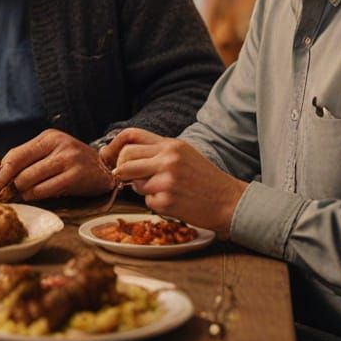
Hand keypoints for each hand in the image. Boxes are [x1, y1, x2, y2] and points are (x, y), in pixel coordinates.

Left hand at [0, 129, 113, 199]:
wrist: (105, 169)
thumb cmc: (72, 162)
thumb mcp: (52, 152)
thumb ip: (30, 158)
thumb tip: (3, 174)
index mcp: (49, 137)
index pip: (16, 153)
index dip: (3, 171)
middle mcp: (58, 144)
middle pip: (20, 167)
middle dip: (13, 183)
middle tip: (13, 191)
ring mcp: (67, 159)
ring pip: (30, 179)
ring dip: (24, 191)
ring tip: (26, 194)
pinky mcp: (75, 176)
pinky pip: (45, 190)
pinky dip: (35, 196)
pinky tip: (35, 196)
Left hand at [108, 127, 246, 238]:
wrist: (229, 201)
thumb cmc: (205, 178)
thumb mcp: (184, 154)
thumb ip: (158, 151)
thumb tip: (125, 156)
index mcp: (171, 145)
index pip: (131, 136)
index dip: (116, 147)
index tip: (111, 158)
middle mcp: (167, 159)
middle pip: (125, 160)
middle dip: (123, 171)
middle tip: (129, 179)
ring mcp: (166, 181)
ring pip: (134, 183)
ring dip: (143, 189)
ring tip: (163, 189)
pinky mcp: (166, 201)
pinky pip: (147, 201)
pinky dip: (155, 203)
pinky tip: (173, 201)